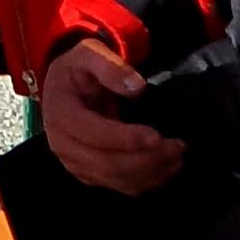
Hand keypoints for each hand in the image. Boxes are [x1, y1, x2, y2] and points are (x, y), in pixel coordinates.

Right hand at [39, 38, 189, 194]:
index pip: (94, 135)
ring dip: (151, 173)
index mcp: (61, 115)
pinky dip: (146, 181)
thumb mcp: (89, 54)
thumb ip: (110, 66)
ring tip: (178, 157)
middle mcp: (64, 146)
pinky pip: (119, 185)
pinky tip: (167, 168)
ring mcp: (75, 164)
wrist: (63, 89)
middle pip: (108, 164)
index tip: (158, 136)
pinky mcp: (89, 175)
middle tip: (178, 147)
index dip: (126, 139)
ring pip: (116, 179)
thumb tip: (137, 87)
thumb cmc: (77, 70)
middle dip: (146, 159)